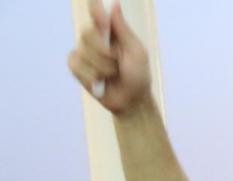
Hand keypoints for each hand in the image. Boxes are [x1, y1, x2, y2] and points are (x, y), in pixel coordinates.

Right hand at [66, 0, 152, 114]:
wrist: (132, 100)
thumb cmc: (138, 75)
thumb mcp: (136, 52)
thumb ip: (123, 29)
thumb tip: (114, 4)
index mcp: (110, 32)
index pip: (96, 12)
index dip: (93, 7)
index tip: (96, 5)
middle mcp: (94, 39)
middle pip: (87, 33)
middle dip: (104, 52)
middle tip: (117, 63)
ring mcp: (83, 52)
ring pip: (83, 52)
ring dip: (102, 68)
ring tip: (112, 75)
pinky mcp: (76, 67)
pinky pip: (75, 65)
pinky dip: (90, 76)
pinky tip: (99, 82)